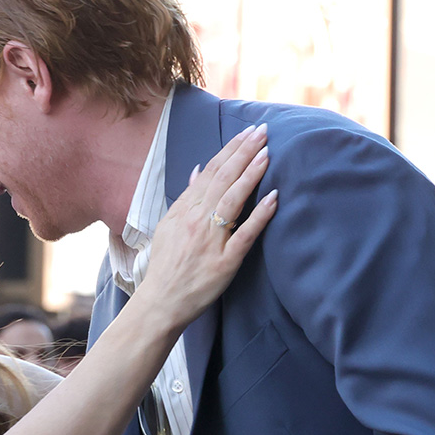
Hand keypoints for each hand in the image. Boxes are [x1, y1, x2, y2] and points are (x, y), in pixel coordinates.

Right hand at [137, 123, 276, 326]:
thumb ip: (186, 199)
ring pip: (232, 200)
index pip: (209, 172)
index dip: (230, 151)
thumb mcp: (168, 226)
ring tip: (267, 153)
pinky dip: (260, 215)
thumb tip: (197, 171)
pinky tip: (274, 198)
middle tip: (263, 131)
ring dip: (251, 174)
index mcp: (184, 210)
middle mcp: (196, 221)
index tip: (247, 134)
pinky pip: (245, 234)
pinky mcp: (224, 262)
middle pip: (222, 179)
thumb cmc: (166, 266)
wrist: (160, 302)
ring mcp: (210, 240)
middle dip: (244, 153)